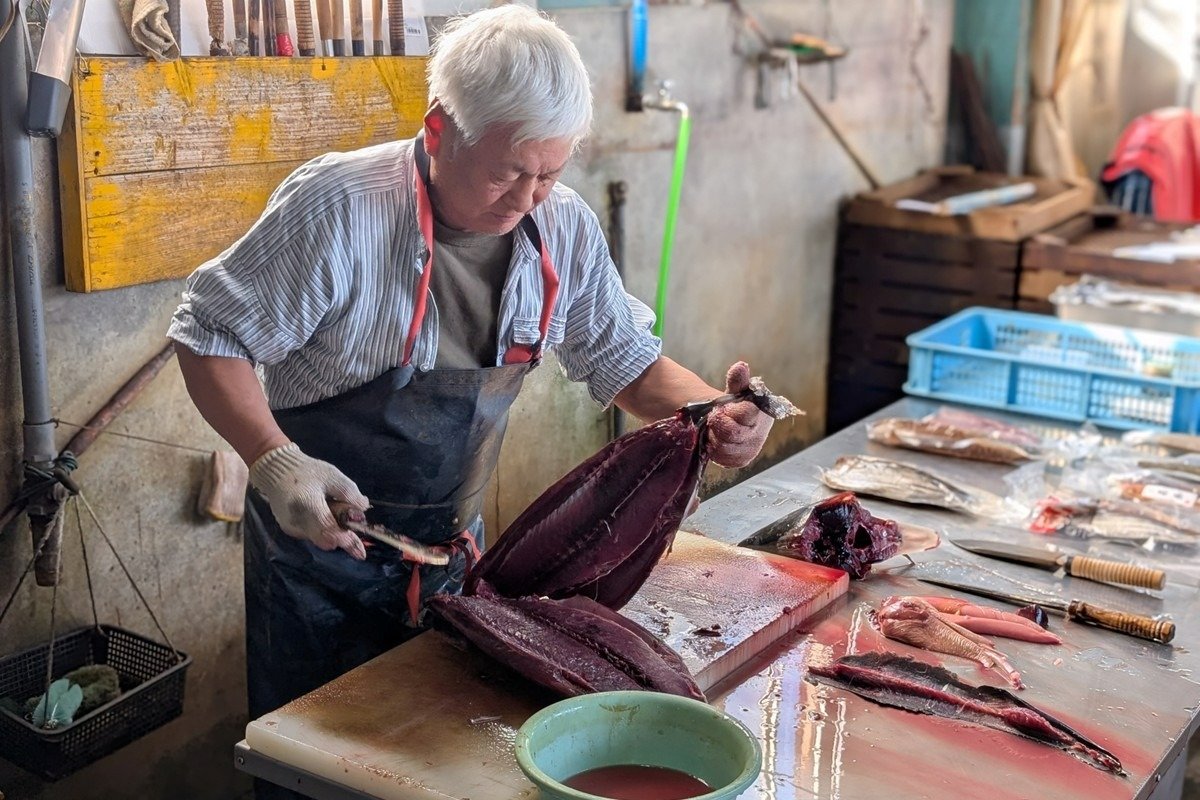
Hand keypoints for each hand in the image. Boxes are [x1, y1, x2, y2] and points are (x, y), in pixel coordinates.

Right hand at [248, 443, 368, 558]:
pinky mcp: (289, 530)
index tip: (361, 552)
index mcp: (306, 504)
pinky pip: (313, 535)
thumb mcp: (332, 475)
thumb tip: (363, 509)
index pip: (329, 530)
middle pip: (326, 540)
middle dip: (342, 535)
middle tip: (349, 517)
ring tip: (330, 506)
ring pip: (320, 539)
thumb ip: (349, 492)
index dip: (346, 541)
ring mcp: (291, 528)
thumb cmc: (306, 471)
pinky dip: (322, 529)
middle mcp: (296, 521)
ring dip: (332, 530)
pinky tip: (321, 511)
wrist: (276, 471)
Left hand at [707, 362, 772, 467]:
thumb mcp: (734, 390)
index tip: (722, 407)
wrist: (727, 421)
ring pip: (727, 447)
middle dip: (719, 425)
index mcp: (764, 412)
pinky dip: (716, 450)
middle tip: (714, 418)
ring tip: (715, 429)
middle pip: (734, 433)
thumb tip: (740, 366)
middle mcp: (761, 432)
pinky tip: (716, 440)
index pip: (745, 413)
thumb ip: (738, 380)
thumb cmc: (732, 403)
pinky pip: (725, 458)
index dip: (728, 411)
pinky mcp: (742, 460)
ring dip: (715, 437)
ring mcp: (752, 448)